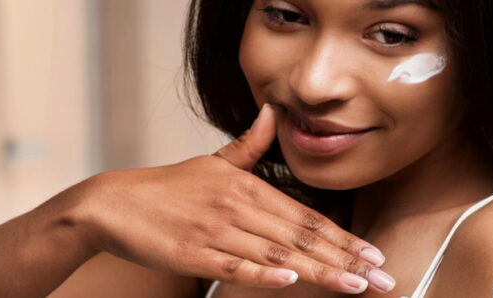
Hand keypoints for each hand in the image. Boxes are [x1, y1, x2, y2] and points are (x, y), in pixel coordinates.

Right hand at [48, 104, 395, 293]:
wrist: (113, 204)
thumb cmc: (166, 188)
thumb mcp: (213, 161)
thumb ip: (250, 144)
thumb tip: (273, 113)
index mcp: (247, 187)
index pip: (306, 216)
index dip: (343, 237)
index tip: (371, 254)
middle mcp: (238, 207)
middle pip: (301, 236)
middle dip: (346, 259)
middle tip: (379, 277)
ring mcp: (217, 231)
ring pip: (278, 253)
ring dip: (320, 271)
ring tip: (354, 285)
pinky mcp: (195, 254)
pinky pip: (236, 265)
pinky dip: (265, 273)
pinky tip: (292, 279)